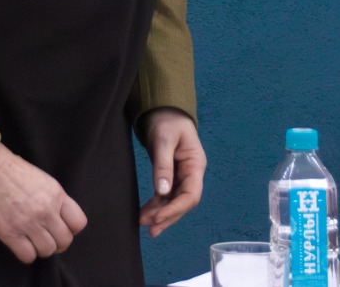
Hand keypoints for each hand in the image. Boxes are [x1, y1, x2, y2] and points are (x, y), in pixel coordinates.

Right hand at [0, 143, 88, 263]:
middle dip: (56, 242)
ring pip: (47, 250)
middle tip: (44, 237)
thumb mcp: (40, 178)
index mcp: (56, 194)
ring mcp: (29, 223)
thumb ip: (51, 197)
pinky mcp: (10, 233)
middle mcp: (46, 210)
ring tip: (30, 240)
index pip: (78, 223)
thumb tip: (56, 214)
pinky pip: (28, 256)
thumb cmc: (8, 167)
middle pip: (65, 241)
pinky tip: (19, 244)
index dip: (71, 229)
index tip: (60, 228)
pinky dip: (25, 253)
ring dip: (40, 248)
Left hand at [138, 108, 205, 237]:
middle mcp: (191, 173)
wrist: (163, 110)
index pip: (191, 195)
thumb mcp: (164, 140)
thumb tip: (162, 191)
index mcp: (195, 165)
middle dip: (167, 216)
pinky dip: (157, 205)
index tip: (158, 217)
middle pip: (183, 202)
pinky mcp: (171, 175)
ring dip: (160, 214)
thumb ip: (163, 165)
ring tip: (144, 224)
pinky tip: (146, 213)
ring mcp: (182, 175)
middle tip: (150, 229)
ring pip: (174, 201)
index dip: (175, 209)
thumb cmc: (166, 121)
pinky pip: (166, 195)